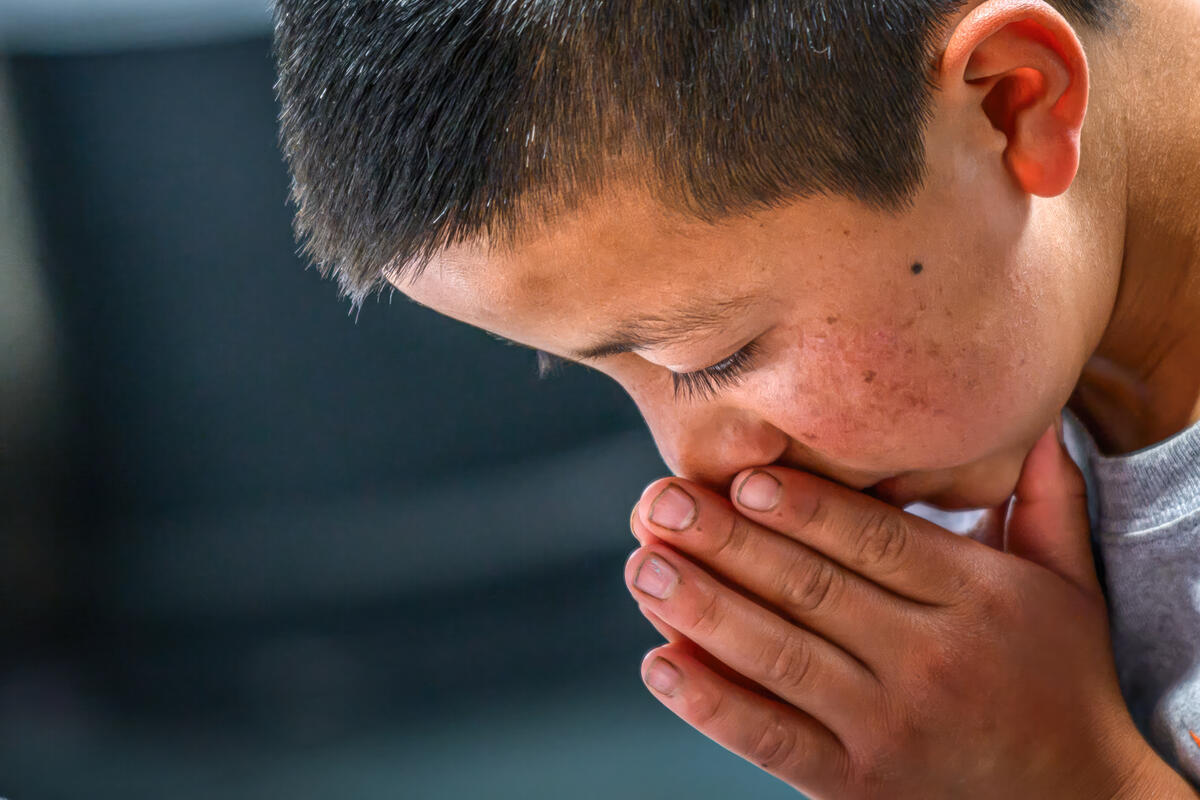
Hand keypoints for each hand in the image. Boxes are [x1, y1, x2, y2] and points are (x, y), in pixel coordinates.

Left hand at [625, 424, 1171, 798]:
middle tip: (660, 503)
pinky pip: (772, 739)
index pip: (877, 542)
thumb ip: (1047, 499)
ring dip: (702, 610)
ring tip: (645, 566)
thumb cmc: (1060, 675)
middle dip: (728, 543)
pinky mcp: (853, 784)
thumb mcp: (1071, 583)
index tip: (742, 476)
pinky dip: (711, 704)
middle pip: (813, 590)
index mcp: (977, 598)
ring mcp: (887, 727)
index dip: (805, 507)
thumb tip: (1032, 420)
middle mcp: (930, 660)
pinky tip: (660, 663)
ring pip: (780, 658)